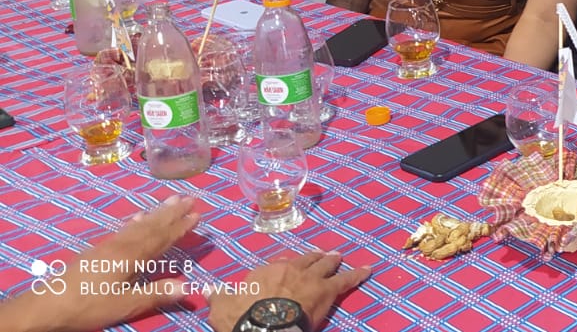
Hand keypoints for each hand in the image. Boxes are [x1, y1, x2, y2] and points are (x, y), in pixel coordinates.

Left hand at [6, 194, 199, 331]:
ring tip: (171, 200)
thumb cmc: (89, 304)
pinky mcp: (98, 250)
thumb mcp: (126, 304)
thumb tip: (188, 287)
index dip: (180, 227)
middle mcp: (122, 245)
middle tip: (189, 197)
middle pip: (151, 225)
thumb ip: (156, 293)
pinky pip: (123, 229)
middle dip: (171, 212)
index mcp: (131, 256)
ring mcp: (108, 245)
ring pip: (138, 224)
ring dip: (156, 212)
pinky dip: (135, 221)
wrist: (49, 305)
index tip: (198, 213)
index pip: (162, 238)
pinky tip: (138, 216)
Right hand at [207, 251, 370, 331]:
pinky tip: (369, 270)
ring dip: (332, 260)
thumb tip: (206, 290)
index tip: (288, 263)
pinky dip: (358, 274)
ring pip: (325, 264)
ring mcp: (310, 278)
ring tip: (339, 256)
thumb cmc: (241, 317)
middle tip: (321, 254)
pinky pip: (346, 280)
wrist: (264, 326)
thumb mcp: (222, 305)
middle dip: (313, 256)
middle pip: (304, 260)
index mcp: (266, 270)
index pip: (278, 263)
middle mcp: (290, 268)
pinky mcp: (326, 291)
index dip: (285, 264)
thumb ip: (218, 296)